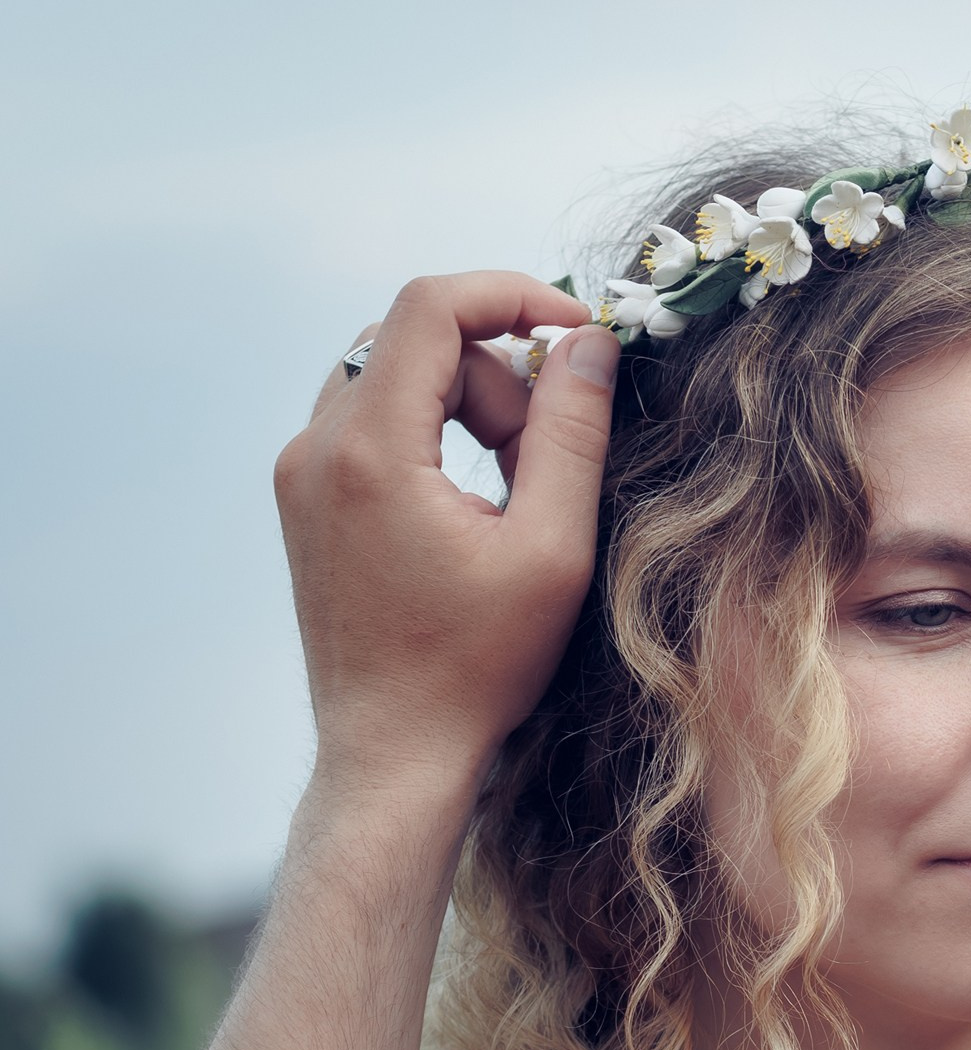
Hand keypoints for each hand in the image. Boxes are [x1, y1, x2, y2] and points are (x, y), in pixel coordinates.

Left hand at [273, 272, 616, 790]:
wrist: (394, 753)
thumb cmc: (476, 669)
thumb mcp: (552, 551)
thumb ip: (573, 435)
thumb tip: (590, 345)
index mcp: (370, 452)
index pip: (430, 306)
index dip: (513, 296)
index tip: (578, 332)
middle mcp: (316, 449)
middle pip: (415, 340)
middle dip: (499, 375)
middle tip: (550, 457)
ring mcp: (301, 474)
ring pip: (393, 376)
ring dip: (468, 406)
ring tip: (516, 493)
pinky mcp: (306, 500)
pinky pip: (373, 421)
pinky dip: (434, 436)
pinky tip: (476, 508)